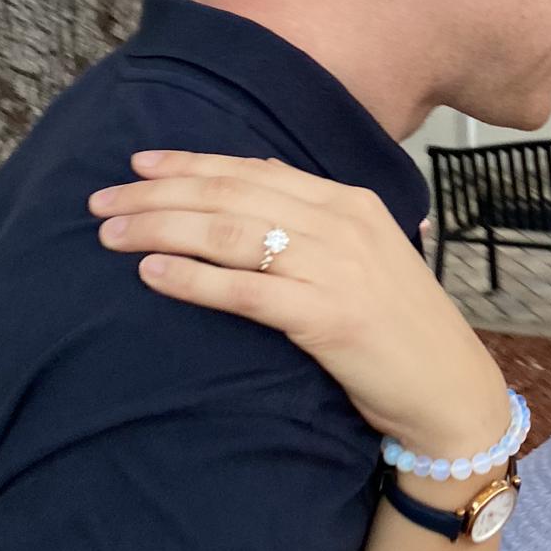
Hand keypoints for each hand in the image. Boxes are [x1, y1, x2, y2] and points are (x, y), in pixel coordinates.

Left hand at [89, 151, 507, 452]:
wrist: (449, 385)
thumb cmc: (401, 326)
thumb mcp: (366, 255)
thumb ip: (316, 221)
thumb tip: (255, 187)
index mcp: (351, 202)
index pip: (254, 172)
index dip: (191, 165)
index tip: (139, 167)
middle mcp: (343, 224)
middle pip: (232, 196)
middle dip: (158, 194)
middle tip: (101, 203)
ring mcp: (337, 268)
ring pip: (230, 234)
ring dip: (162, 229)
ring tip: (112, 236)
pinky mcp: (327, 316)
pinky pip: (244, 290)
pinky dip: (193, 279)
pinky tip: (153, 274)